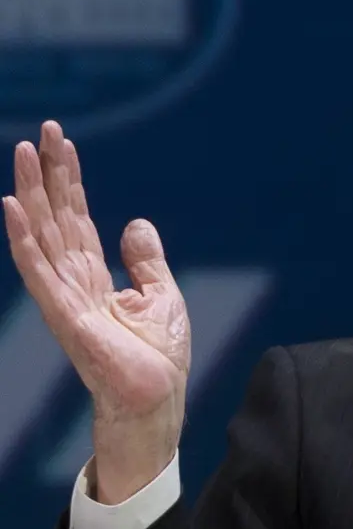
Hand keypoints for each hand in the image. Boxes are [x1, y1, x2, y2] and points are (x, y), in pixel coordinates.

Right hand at [3, 121, 189, 504]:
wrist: (156, 397)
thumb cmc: (158, 357)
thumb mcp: (161, 294)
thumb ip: (145, 258)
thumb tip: (136, 222)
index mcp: (95, 276)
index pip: (76, 217)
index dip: (69, 180)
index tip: (63, 143)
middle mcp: (72, 280)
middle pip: (55, 216)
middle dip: (46, 174)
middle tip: (43, 131)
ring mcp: (63, 295)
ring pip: (42, 232)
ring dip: (30, 192)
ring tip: (23, 152)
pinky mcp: (62, 312)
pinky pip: (37, 268)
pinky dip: (24, 237)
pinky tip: (13, 206)